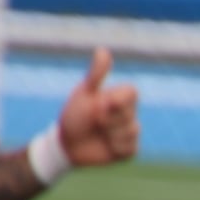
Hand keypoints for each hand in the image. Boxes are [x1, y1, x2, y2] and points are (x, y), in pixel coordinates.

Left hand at [57, 49, 138, 166]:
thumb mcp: (84, 93)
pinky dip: (114, 147)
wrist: (67, 144)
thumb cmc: (75, 115)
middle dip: (109, 119)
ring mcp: (130, 132)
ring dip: (110, 133)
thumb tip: (102, 50)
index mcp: (120, 98)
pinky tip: (105, 146)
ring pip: (131, 131)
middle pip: (130, 113)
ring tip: (99, 134)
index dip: (116, 100)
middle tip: (95, 121)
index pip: (132, 93)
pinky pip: (129, 147)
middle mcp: (129, 114)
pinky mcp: (129, 150)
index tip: (99, 105)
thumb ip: (97, 74)